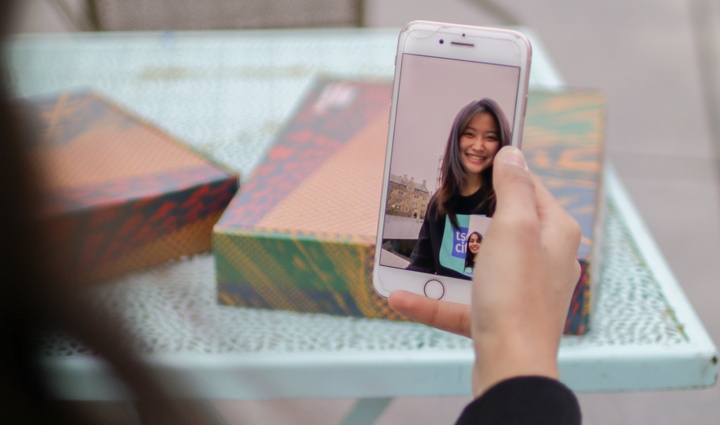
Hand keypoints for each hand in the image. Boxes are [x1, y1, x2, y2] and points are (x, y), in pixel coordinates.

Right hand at [389, 146, 580, 396]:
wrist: (511, 367)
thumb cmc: (516, 295)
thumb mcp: (515, 227)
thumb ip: (514, 186)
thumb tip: (513, 153)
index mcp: (555, 232)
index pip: (530, 186)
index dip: (503, 171)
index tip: (471, 162)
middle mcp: (544, 259)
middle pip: (505, 224)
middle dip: (471, 214)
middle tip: (440, 199)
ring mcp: (521, 291)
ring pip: (480, 264)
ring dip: (446, 258)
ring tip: (417, 247)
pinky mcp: (500, 318)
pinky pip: (462, 302)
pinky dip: (434, 300)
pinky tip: (401, 298)